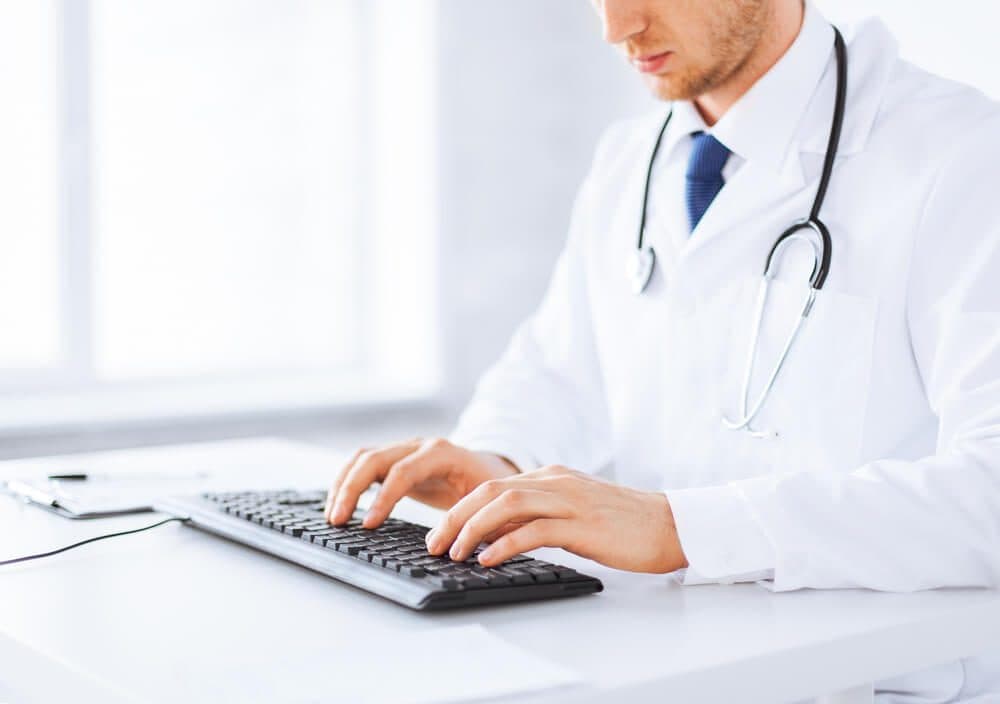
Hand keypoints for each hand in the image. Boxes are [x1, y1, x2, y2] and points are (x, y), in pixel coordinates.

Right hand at [325, 438, 518, 526]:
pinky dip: (347, 481)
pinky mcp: (396, 458)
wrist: (493, 467)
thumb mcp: (486, 503)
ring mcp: (406, 448)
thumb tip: (447, 547)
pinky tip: (339, 504)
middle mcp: (420, 445)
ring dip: (343, 484)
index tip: (369, 524)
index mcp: (444, 454)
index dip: (384, 497)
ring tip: (332, 515)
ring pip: (364, 457)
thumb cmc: (491, 488)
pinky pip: (364, 464)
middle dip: (351, 489)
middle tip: (338, 520)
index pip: (405, 471)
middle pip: (375, 458)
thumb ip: (468, 520)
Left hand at [424, 465, 688, 572]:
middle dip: (455, 517)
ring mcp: (569, 500)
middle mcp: (556, 482)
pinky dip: (504, 544)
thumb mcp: (575, 513)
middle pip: (490, 491)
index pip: (493, 486)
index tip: (440, 533)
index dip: (461, 509)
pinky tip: (487, 560)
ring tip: (453, 553)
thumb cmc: (625, 524)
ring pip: (506, 504)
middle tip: (433, 544)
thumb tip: (498, 538)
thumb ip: (540, 517)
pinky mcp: (582, 524)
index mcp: (552, 477)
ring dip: (472, 528)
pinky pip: (534, 530)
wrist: (672, 524)